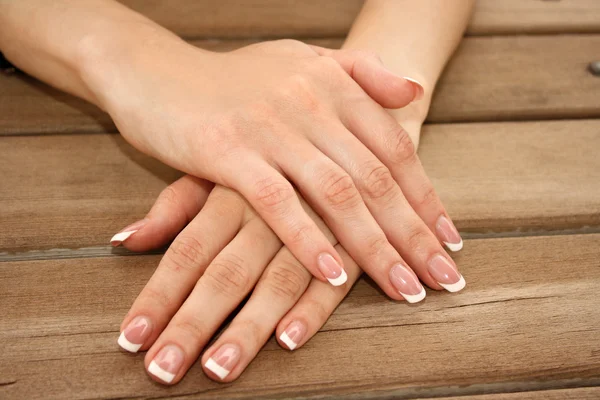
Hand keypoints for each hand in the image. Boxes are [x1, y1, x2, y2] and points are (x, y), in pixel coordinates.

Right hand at [88, 37, 462, 299]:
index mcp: (334, 84)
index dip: (427, 198)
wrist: (156, 68)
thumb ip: (361, 74)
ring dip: (374, 247)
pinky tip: (333, 274)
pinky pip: (278, 203)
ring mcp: (270, 127)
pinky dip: (308, 239)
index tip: (450, 242)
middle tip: (443, 280)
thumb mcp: (302, 61)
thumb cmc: (233, 76)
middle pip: (377, 179)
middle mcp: (311, 103)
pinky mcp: (227, 151)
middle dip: (414, 234)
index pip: (396, 148)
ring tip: (403, 288)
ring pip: (337, 194)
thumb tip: (415, 90)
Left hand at [114, 171, 463, 383]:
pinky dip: (313, 306)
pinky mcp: (349, 233)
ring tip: (219, 370)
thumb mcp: (220, 162)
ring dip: (247, 328)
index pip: (186, 252)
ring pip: (275, 280)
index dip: (157, 297)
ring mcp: (311, 221)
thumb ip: (176, 203)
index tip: (131, 340)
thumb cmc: (272, 141)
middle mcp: (266, 207)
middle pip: (224, 273)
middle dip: (193, 324)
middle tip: (163, 370)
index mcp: (231, 189)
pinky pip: (333, 274)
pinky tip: (289, 339)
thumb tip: (124, 240)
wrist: (345, 107)